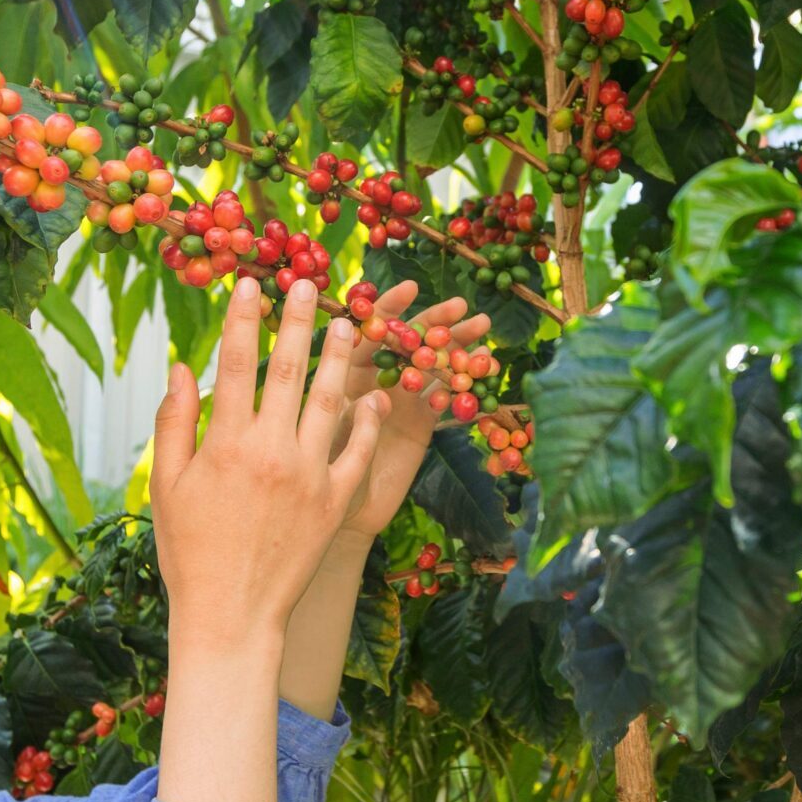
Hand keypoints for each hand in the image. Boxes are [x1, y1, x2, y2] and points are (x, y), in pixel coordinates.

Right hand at [150, 274, 388, 647]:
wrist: (232, 615)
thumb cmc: (189, 551)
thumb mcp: (166, 486)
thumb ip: (174, 424)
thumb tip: (181, 368)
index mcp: (226, 445)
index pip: (234, 365)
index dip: (242, 319)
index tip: (250, 284)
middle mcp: (272, 452)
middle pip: (289, 371)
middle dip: (299, 321)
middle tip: (309, 284)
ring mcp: (309, 476)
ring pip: (331, 401)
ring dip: (342, 357)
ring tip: (350, 324)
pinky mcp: (335, 502)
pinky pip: (357, 451)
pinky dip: (367, 420)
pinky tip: (375, 393)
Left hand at [328, 279, 490, 544]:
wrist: (339, 513)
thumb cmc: (317, 471)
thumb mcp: (330, 440)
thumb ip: (356, 418)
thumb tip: (380, 398)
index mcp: (346, 375)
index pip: (369, 334)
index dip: (388, 311)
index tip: (409, 289)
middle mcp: (376, 382)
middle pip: (407, 343)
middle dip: (433, 322)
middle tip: (461, 305)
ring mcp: (401, 401)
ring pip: (430, 367)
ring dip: (456, 348)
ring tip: (484, 328)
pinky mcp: (420, 425)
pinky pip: (443, 400)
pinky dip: (460, 387)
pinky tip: (481, 372)